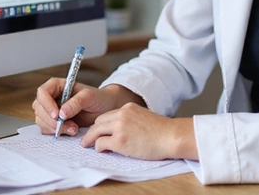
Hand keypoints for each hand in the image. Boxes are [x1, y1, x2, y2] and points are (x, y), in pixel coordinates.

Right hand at [32, 78, 116, 136]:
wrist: (105, 109)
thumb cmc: (98, 98)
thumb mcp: (90, 96)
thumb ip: (76, 102)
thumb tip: (62, 113)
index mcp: (57, 86)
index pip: (42, 92)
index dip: (46, 104)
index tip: (56, 115)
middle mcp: (51, 97)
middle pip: (39, 108)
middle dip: (51, 120)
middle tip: (68, 125)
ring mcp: (51, 110)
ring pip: (41, 120)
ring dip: (55, 128)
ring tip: (74, 128)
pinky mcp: (54, 122)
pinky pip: (47, 129)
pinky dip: (57, 132)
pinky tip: (71, 130)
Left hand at [81, 103, 195, 160]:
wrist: (171, 136)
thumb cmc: (162, 131)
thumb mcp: (144, 117)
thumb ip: (131, 120)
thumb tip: (124, 130)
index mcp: (128, 108)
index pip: (108, 115)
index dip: (101, 124)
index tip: (99, 131)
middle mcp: (121, 114)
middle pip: (99, 121)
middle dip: (93, 131)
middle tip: (89, 139)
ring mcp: (119, 127)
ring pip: (96, 131)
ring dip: (91, 139)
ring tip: (87, 145)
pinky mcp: (119, 141)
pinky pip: (101, 143)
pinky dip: (98, 148)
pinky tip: (101, 151)